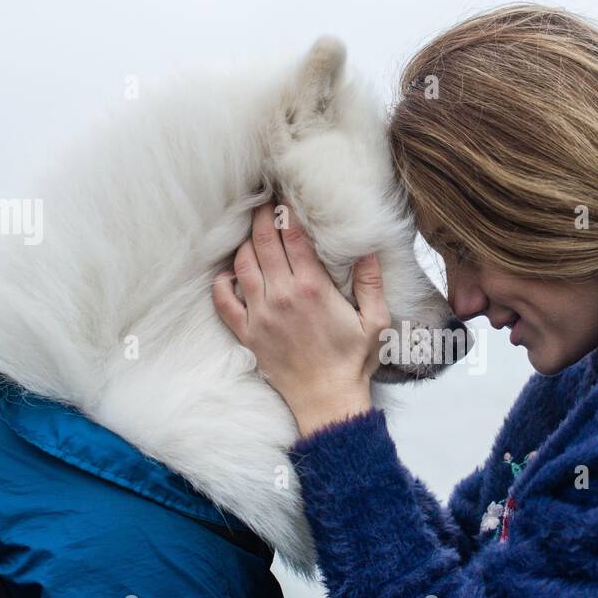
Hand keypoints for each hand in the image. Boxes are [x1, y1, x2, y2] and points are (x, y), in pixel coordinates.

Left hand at [213, 199, 388, 436]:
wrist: (326, 399)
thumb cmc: (353, 361)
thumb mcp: (375, 321)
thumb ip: (371, 282)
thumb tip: (368, 249)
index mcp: (313, 287)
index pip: (293, 236)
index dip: (286, 212)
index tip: (284, 198)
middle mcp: (282, 295)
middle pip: (263, 242)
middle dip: (261, 217)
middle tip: (262, 204)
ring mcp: (260, 314)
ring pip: (242, 265)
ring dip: (244, 244)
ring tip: (251, 233)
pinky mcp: (247, 333)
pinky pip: (223, 301)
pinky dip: (222, 283)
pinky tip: (229, 274)